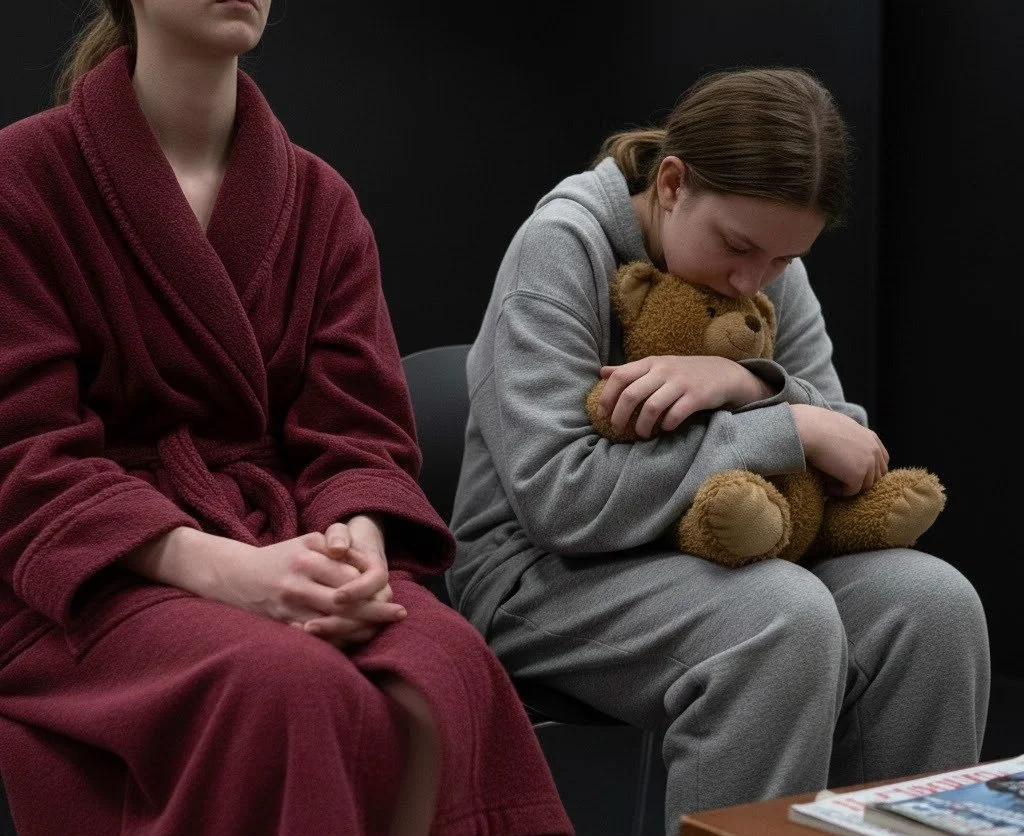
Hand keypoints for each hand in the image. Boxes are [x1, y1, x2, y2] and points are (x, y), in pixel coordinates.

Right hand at [121, 528, 405, 639]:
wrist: (234, 576)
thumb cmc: (280, 557)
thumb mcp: (305, 541)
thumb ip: (335, 547)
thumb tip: (368, 564)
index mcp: (308, 557)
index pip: (351, 576)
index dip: (375, 587)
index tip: (393, 593)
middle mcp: (298, 581)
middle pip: (347, 601)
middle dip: (375, 610)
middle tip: (398, 614)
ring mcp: (288, 605)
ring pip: (334, 622)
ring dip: (360, 628)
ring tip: (379, 628)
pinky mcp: (281, 624)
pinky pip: (316, 636)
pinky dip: (338, 639)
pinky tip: (354, 639)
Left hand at [598, 356, 771, 438]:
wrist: (722, 373)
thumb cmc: (682, 372)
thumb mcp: (656, 366)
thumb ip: (629, 370)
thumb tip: (601, 372)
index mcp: (650, 363)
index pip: (620, 377)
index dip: (607, 397)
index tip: (601, 415)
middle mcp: (663, 371)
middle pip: (631, 394)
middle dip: (619, 416)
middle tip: (617, 429)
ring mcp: (681, 383)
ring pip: (651, 408)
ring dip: (642, 426)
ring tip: (641, 434)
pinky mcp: (697, 396)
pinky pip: (675, 415)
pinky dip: (666, 425)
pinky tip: (664, 428)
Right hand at [790, 404, 889, 495]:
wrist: (810, 430)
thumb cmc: (817, 427)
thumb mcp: (841, 428)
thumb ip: (851, 439)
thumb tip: (845, 450)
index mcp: (871, 438)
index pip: (882, 461)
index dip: (869, 471)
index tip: (851, 474)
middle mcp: (874, 450)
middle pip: (877, 476)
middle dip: (861, 482)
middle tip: (841, 483)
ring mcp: (868, 463)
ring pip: (865, 486)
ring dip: (849, 488)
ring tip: (831, 486)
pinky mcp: (857, 474)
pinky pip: (852, 491)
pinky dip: (839, 492)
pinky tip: (827, 487)